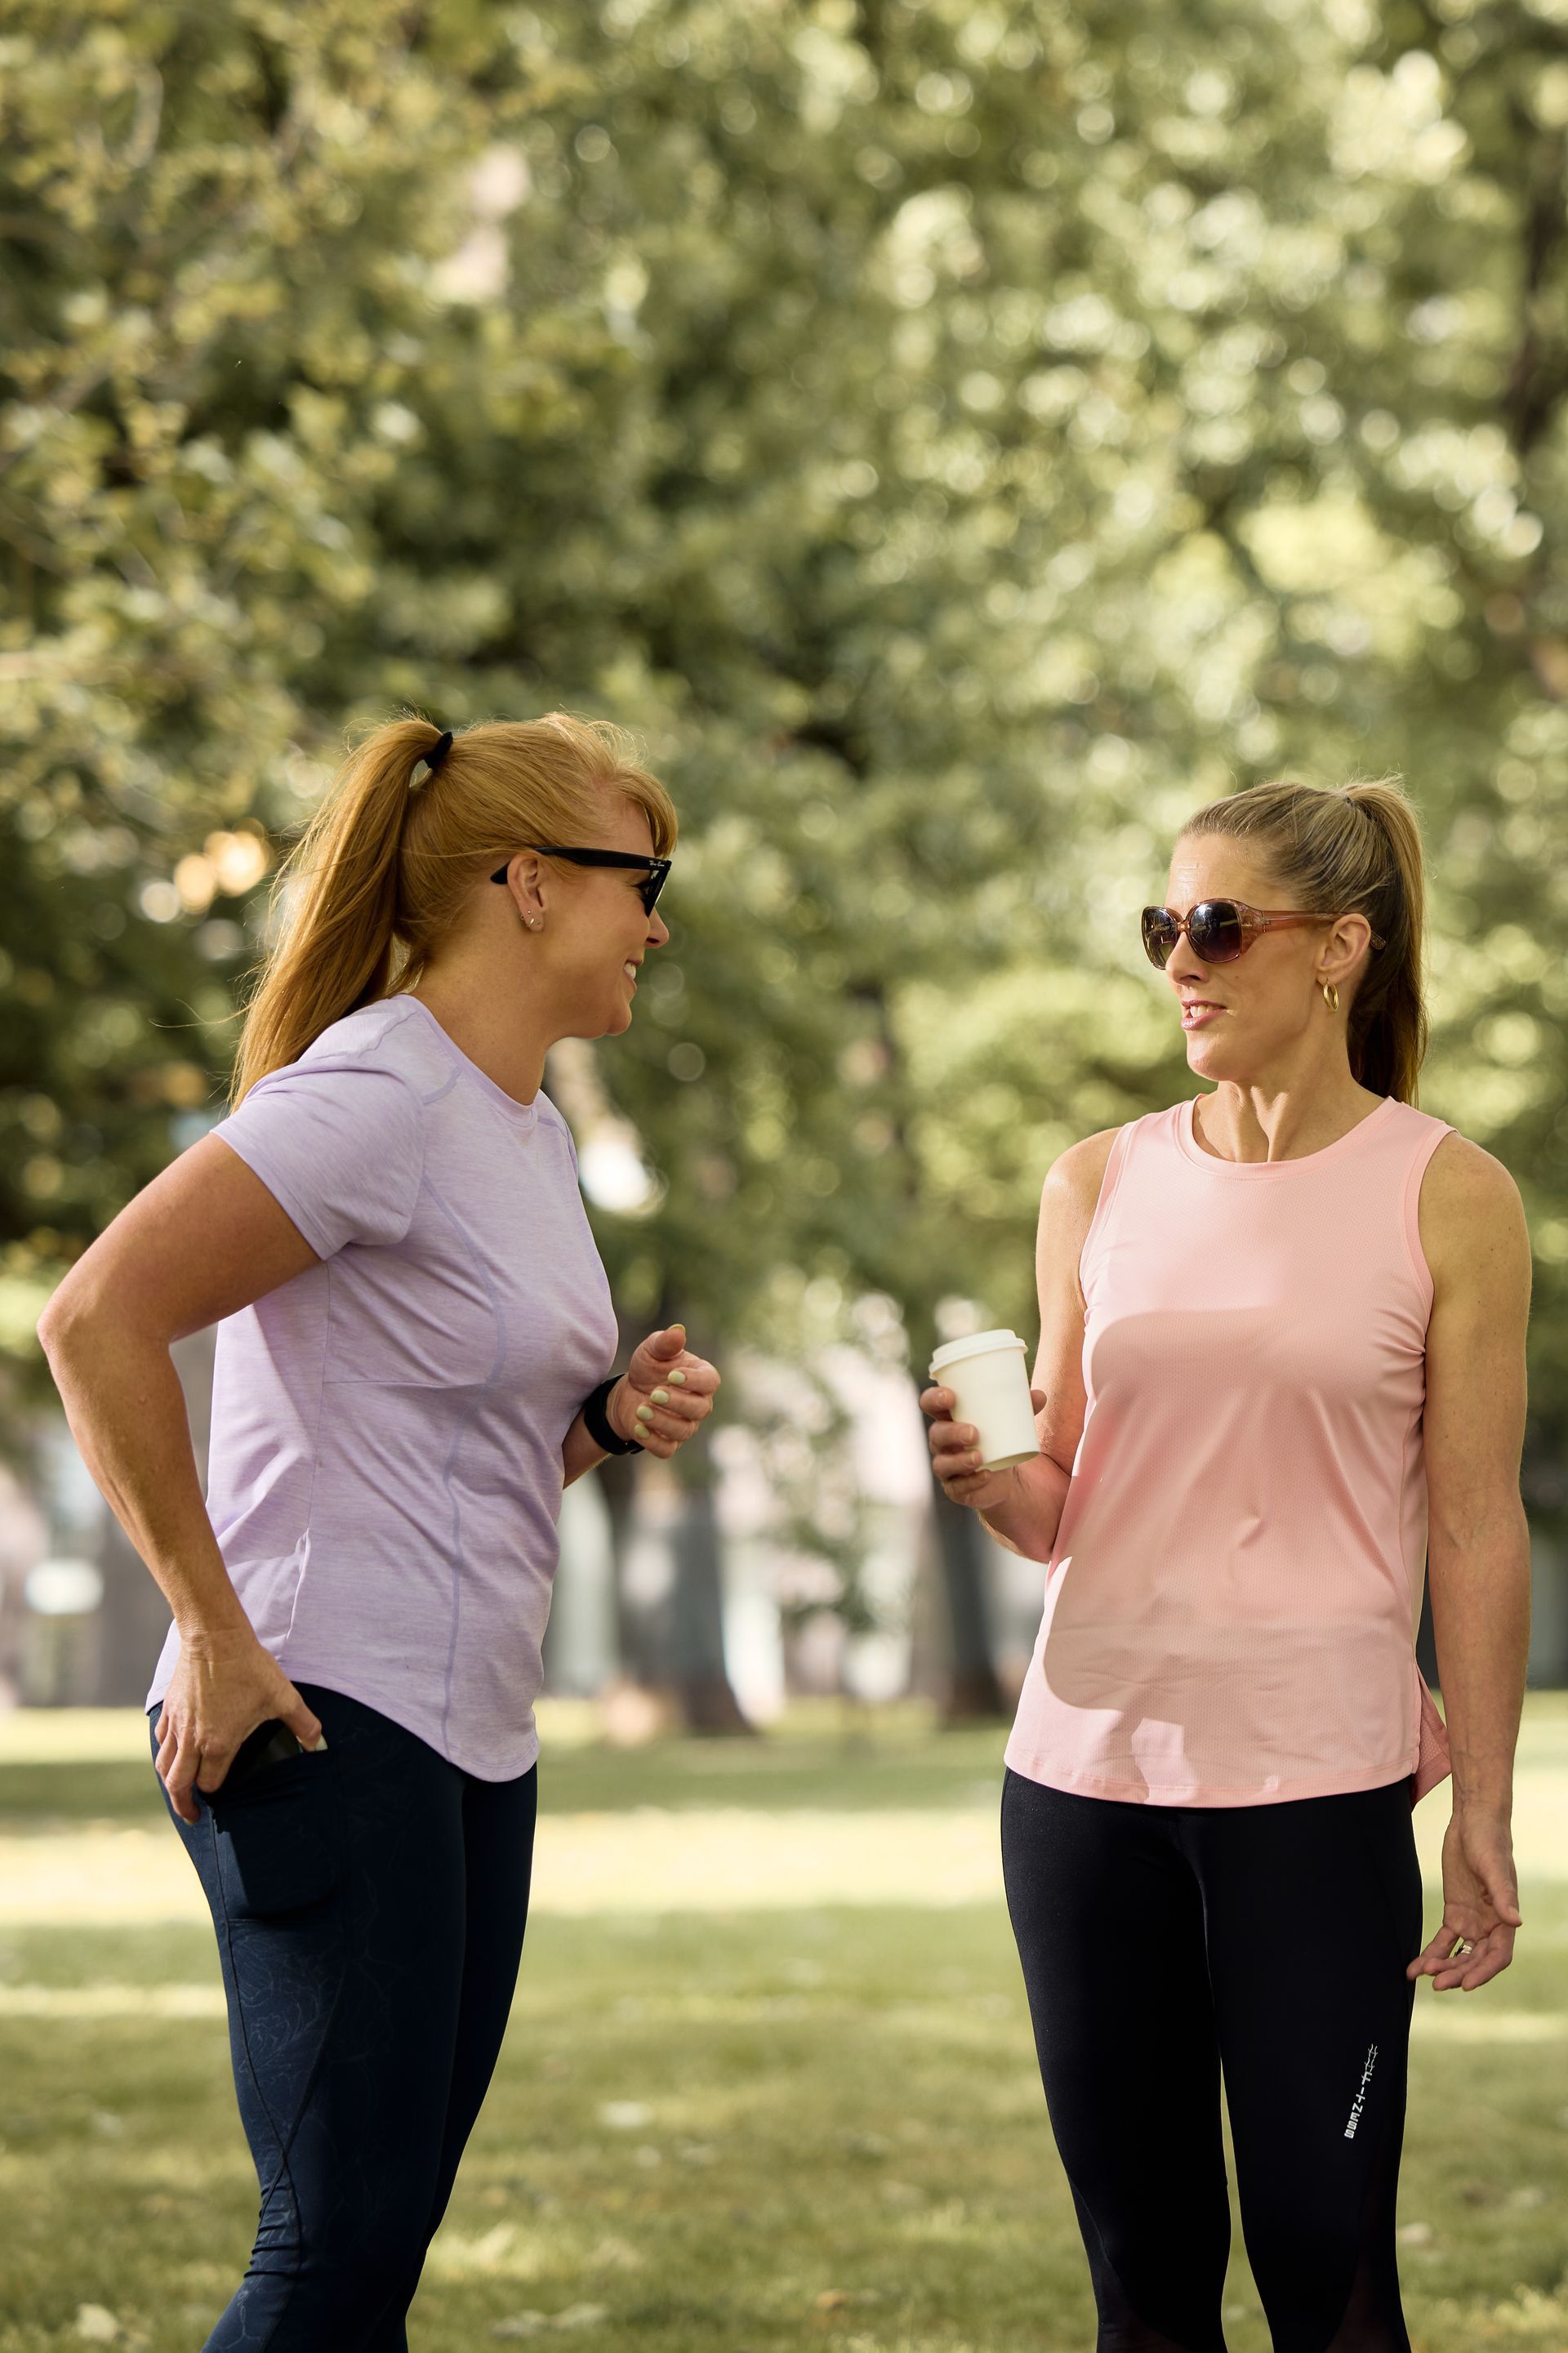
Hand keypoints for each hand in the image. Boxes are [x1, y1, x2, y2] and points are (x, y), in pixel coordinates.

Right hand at [154, 1627, 323, 1826]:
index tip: (221, 1798)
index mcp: (218, 1744)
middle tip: (192, 1815)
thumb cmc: (249, 1667)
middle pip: (178, 1785)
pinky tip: (173, 1753)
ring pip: (164, 1765)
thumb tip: (319, 1744)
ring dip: (171, 1783)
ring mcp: (177, 1724)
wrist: (215, 1636)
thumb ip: (303, 1724)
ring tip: (179, 1791)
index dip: (215, 1794)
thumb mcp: (283, 1696)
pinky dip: (165, 1753)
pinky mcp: (169, 1707)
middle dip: (184, 1805)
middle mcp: (192, 1740)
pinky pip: (161, 1740)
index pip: (210, 1784)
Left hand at [609, 1323, 718, 1460]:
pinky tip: (637, 1427)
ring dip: (661, 1421)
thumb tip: (678, 1331)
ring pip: (683, 1430)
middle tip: (654, 1393)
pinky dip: (652, 1441)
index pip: (710, 1381)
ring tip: (640, 1409)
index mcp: (701, 1378)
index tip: (671, 1375)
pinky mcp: (669, 1442)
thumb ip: (665, 1343)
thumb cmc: (649, 1368)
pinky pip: (667, 1449)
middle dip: (677, 1402)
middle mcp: (699, 1404)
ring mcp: (686, 1425)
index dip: (694, 1381)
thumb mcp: (652, 1350)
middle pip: (700, 1409)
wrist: (629, 1392)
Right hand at [920, 1383, 1046, 1513]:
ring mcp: (946, 1466)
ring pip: (943, 1463)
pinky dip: (972, 1482)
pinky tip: (985, 1476)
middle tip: (974, 1432)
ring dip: (959, 1460)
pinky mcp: (955, 1488)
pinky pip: (957, 1487)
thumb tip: (1040, 1395)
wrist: (1003, 1479)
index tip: (950, 1396)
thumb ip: (1023, 1408)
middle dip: (951, 1432)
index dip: (934, 1399)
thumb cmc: (998, 1440)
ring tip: (979, 1457)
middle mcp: (941, 1442)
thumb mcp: (1010, 1423)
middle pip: (936, 1434)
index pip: (930, 1405)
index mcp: (948, 1418)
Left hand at [1407, 1807, 1521, 1991]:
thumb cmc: (1489, 1842)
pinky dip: (1431, 1954)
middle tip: (1436, 1984)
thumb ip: (1503, 1894)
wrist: (1472, 1822)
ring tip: (1421, 1975)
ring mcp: (1472, 1922)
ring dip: (1442, 1966)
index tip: (1466, 1985)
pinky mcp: (1455, 1913)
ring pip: (1458, 1954)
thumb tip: (1516, 1921)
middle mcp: (1490, 1925)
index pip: (1498, 1956)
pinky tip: (1415, 1967)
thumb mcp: (1494, 1867)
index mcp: (1504, 1919)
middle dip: (1457, 1973)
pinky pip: (1443, 1940)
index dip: (1483, 1972)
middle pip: (1475, 1959)